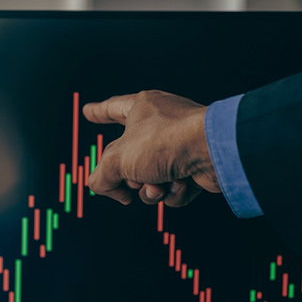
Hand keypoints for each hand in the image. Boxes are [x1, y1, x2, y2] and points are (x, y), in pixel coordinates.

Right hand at [84, 90, 218, 207]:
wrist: (213, 152)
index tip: (88, 112)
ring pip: (151, 178)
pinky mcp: (195, 167)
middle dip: (130, 177)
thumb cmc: (167, 141)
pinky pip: (172, 188)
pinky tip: (180, 184)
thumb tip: (105, 187)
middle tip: (134, 178)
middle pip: (130, 158)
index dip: (97, 112)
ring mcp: (180, 146)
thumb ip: (100, 176)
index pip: (112, 109)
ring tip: (159, 184)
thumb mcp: (117, 160)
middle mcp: (162, 124)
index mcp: (142, 109)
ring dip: (151, 189)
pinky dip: (173, 192)